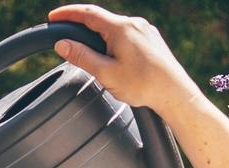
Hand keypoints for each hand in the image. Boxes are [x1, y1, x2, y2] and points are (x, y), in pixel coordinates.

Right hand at [47, 5, 202, 114]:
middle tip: (66, 38)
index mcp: (120, 28)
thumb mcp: (106, 73)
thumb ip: (82, 56)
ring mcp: (145, 30)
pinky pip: (127, 36)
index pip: (88, 13)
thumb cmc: (143, 85)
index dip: (67, 14)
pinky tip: (113, 58)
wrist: (175, 93)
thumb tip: (62, 44)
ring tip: (91, 55)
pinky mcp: (151, 40)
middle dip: (82, 28)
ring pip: (114, 29)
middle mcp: (134, 24)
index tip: (52, 17)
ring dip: (99, 38)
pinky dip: (113, 42)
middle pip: (101, 20)